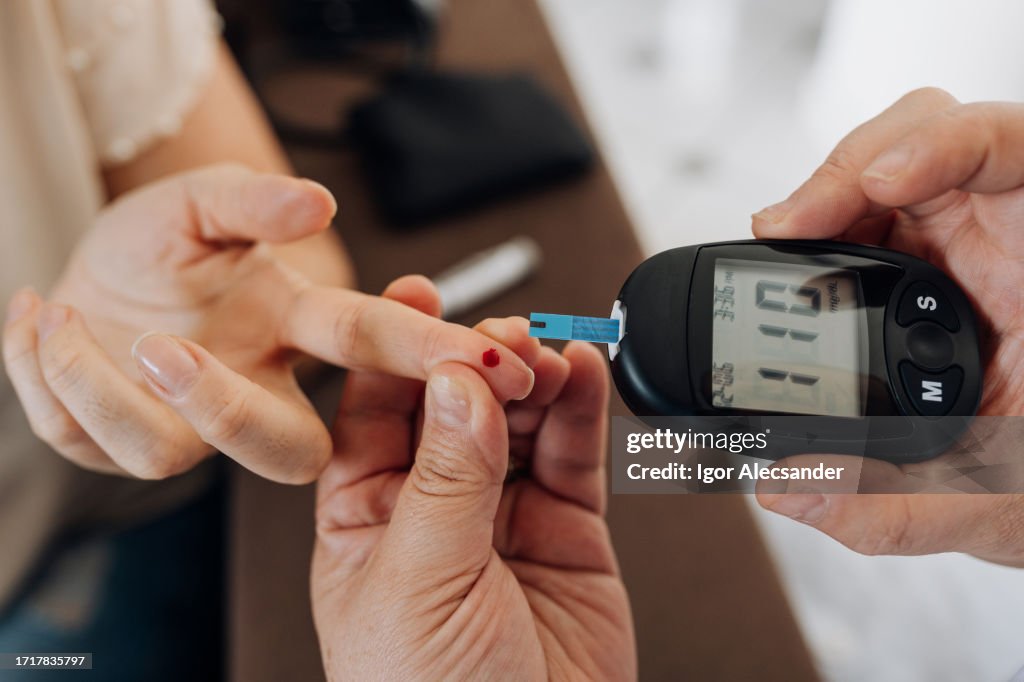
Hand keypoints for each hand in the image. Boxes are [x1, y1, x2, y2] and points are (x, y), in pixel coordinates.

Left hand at [2, 164, 533, 481]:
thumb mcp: (197, 201)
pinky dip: (48, 374)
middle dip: (227, 410)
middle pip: (285, 449)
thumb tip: (318, 204)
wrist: (84, 278)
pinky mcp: (122, 446)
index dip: (431, 355)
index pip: (370, 346)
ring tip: (65, 316)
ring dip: (103, 384)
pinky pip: (87, 440)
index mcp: (291, 329)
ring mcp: (191, 430)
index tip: (493, 357)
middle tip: (159, 347)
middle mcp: (255, 390)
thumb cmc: (157, 247)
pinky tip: (39, 317)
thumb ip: (252, 201)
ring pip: (170, 454)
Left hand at [311, 283, 635, 680]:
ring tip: (547, 353)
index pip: (373, 412)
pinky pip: (574, 453)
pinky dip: (583, 409)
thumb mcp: (420, 584)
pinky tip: (583, 372)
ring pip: (518, 418)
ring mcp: (503, 514)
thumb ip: (448, 479)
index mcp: (366, 518)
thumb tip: (459, 387)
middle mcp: (434, 508)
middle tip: (502, 339)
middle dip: (474, 362)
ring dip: (533, 377)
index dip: (396, 354)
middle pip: (451, 404)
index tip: (418, 298)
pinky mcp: (567, 528)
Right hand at [751, 88, 1023, 562]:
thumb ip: (903, 506)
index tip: (877, 183)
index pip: (1010, 148)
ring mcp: (967, 250)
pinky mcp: (929, 269)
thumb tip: (790, 485)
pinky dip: (820, 237)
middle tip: (786, 231)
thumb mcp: (1003, 505)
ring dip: (821, 200)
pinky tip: (794, 269)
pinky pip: (868, 224)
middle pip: (926, 138)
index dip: (942, 142)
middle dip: (843, 174)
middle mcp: (1009, 239)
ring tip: (777, 245)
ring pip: (885, 172)